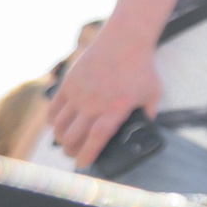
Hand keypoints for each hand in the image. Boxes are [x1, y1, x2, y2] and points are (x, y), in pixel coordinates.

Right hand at [47, 29, 162, 166]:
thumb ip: (148, 112)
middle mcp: (94, 103)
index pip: (96, 138)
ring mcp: (79, 93)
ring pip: (59, 126)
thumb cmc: (142, 69)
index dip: (87, 154)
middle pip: (73, 137)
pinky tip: (57, 125)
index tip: (83, 165)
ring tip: (66, 141)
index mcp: (116, 108)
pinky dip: (53, 121)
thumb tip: (147, 128)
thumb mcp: (153, 93)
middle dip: (71, 151)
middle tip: (74, 154)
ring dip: (60, 138)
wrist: (125, 41)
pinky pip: (53, 109)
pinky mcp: (68, 84)